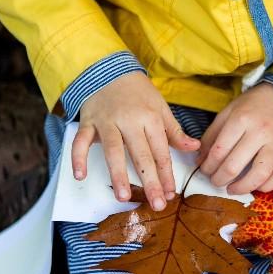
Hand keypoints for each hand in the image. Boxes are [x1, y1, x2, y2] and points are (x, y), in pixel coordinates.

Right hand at [72, 72, 200, 209]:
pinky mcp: (88, 122)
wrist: (109, 69)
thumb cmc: (138, 93)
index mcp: (151, 118)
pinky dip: (78, 157)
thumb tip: (195, 148)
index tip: (171, 194)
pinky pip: (80, 141)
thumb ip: (175, 132)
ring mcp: (107, 122)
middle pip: (141, 155)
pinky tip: (80, 176)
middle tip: (157, 204)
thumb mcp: (161, 108)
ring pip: (113, 151)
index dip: (167, 174)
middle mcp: (130, 121)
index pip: (161, 152)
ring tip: (124, 196)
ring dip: (118, 174)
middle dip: (150, 181)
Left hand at [198, 82, 272, 194]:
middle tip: (215, 181)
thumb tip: (200, 160)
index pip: (219, 150)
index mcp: (241, 120)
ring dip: (242, 188)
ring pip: (259, 174)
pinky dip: (265, 186)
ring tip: (232, 189)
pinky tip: (254, 185)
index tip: (204, 170)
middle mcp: (260, 132)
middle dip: (219, 179)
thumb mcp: (228, 112)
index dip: (208, 165)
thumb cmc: (251, 106)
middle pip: (235, 165)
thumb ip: (212, 136)